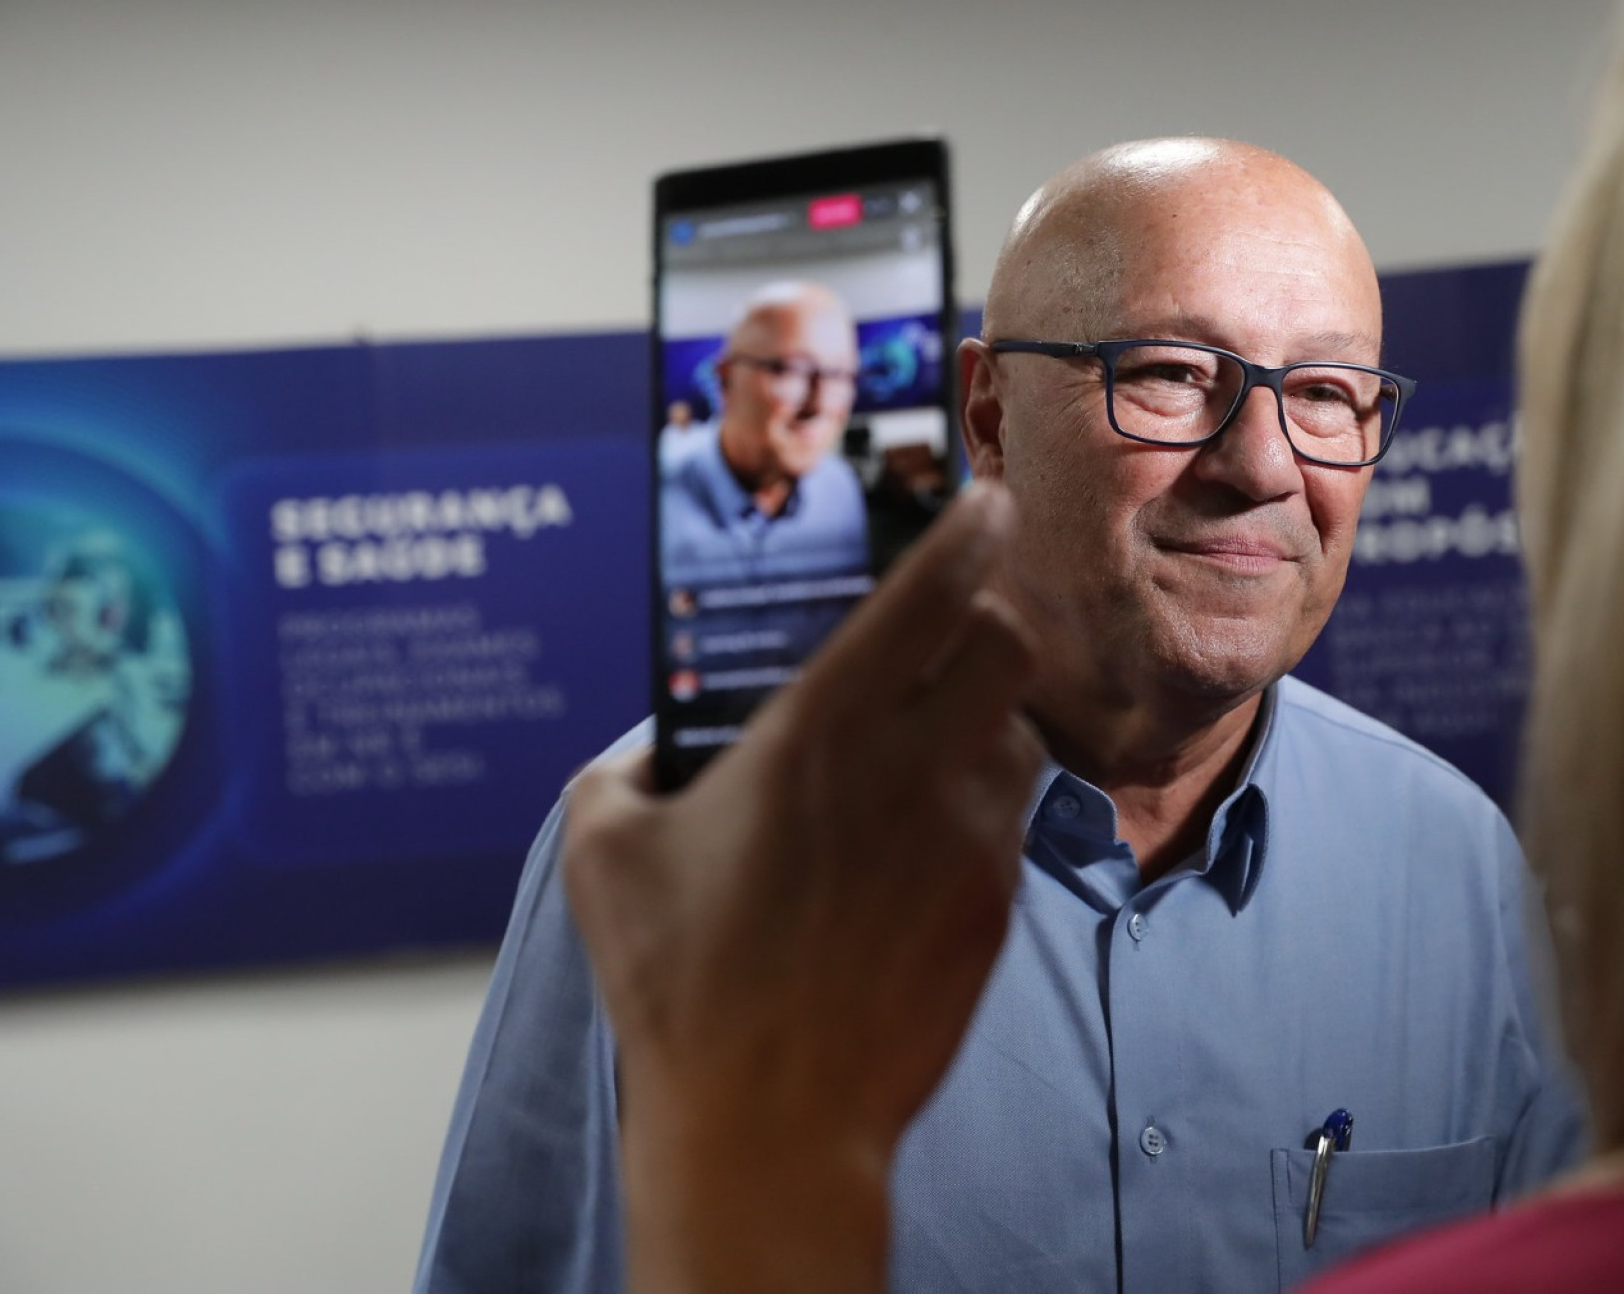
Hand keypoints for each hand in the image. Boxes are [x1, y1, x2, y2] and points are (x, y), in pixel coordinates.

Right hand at [560, 481, 1042, 1293]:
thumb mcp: (603, 851)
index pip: (931, 592)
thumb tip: (655, 742)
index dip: (970, 529)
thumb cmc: (678, 987)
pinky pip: (1011, 821)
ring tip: (922, 753)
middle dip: (990, 617)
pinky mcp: (996, 907)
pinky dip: (976, 806)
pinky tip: (914, 848)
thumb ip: (626, 766)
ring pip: (1019, 733)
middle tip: (953, 630)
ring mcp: (969, 841)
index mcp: (820, 733)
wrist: (771, 1124)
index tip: (986, 498)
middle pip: (1010, 643)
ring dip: (984, 719)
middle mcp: (914, 770)